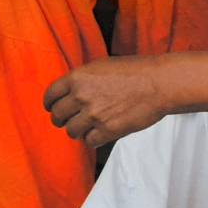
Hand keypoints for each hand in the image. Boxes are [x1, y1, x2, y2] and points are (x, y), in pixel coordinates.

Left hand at [43, 57, 171, 146]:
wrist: (157, 83)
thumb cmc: (133, 71)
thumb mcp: (100, 66)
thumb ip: (82, 79)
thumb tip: (71, 90)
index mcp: (76, 78)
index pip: (50, 95)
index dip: (49, 104)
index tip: (51, 108)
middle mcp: (81, 96)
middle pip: (58, 115)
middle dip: (60, 119)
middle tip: (66, 121)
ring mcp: (94, 114)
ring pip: (71, 131)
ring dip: (76, 131)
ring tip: (83, 129)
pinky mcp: (108, 130)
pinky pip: (89, 141)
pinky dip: (92, 140)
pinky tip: (98, 135)